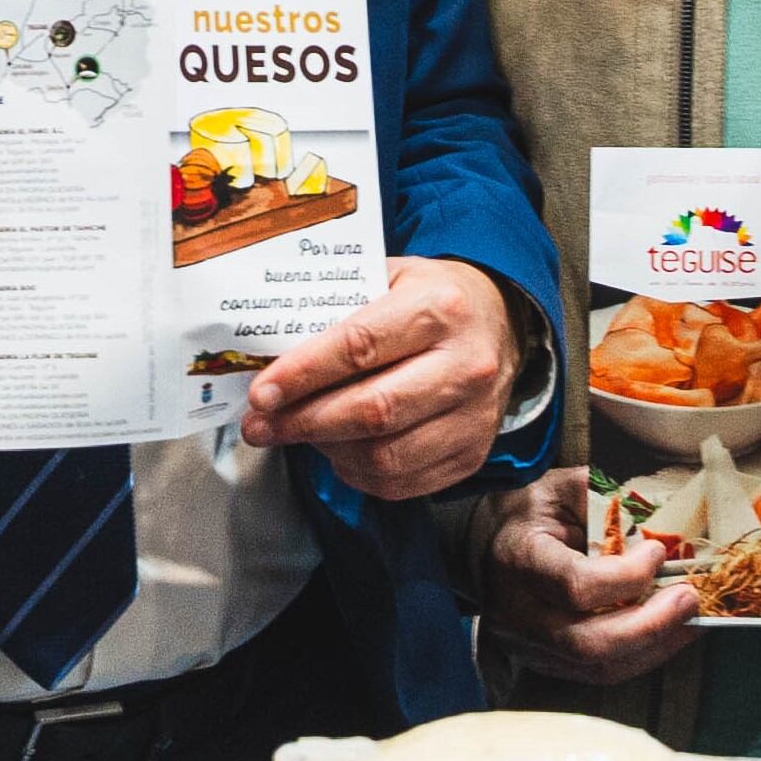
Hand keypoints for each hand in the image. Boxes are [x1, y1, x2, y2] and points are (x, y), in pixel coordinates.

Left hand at [241, 256, 520, 500]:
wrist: (501, 324)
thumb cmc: (431, 298)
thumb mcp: (391, 276)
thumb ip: (338, 305)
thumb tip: (269, 347)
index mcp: (440, 308)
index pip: (359, 346)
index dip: (303, 374)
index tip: (261, 392)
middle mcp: (465, 364)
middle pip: (372, 410)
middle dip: (303, 422)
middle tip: (260, 425)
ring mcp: (474, 416)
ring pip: (385, 456)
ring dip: (327, 451)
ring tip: (297, 435)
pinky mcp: (473, 454)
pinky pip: (402, 483)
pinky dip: (357, 475)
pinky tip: (338, 451)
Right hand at [477, 464, 698, 679]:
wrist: (487, 548)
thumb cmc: (530, 514)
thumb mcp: (559, 487)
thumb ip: (602, 495)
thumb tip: (653, 516)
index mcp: (519, 559)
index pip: (575, 585)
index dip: (626, 576)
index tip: (657, 552)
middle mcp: (518, 613)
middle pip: (589, 642)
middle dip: (651, 625)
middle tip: (689, 598)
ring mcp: (529, 647)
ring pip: (599, 667)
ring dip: (654, 646)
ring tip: (690, 619)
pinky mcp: (546, 664)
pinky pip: (600, 673)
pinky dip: (642, 656)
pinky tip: (670, 633)